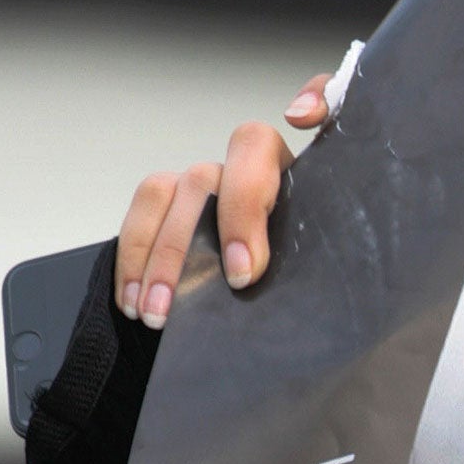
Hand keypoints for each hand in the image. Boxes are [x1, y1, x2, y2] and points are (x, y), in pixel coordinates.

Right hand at [114, 73, 332, 328]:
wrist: (307, 294)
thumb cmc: (322, 274)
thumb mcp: (331, 268)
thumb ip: (318, 265)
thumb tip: (295, 273)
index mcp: (292, 173)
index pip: (257, 149)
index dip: (242, 204)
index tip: (243, 274)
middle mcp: (242, 169)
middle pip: (202, 181)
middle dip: (186, 250)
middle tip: (180, 308)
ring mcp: (203, 184)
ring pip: (164, 194)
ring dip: (152, 258)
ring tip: (152, 313)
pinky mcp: (171, 205)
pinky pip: (140, 215)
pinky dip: (132, 260)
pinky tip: (133, 300)